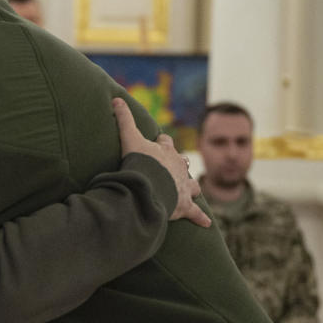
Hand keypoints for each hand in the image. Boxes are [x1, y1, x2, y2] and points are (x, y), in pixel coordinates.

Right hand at [112, 98, 210, 227]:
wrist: (149, 186)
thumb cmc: (140, 162)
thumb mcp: (130, 138)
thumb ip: (123, 119)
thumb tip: (116, 99)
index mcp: (166, 152)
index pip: (166, 143)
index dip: (162, 143)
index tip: (160, 143)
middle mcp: (178, 168)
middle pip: (182, 163)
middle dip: (179, 165)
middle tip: (174, 169)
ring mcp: (183, 187)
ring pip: (192, 186)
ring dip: (191, 187)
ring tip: (190, 191)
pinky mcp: (185, 206)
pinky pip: (195, 212)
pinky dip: (200, 218)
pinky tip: (206, 224)